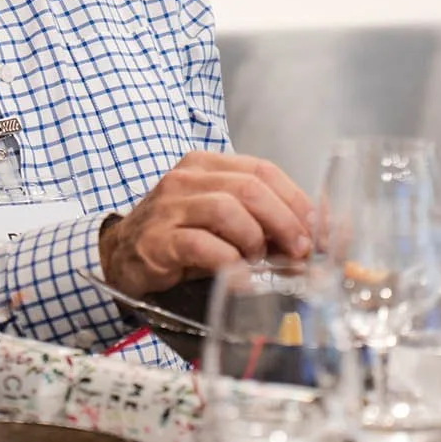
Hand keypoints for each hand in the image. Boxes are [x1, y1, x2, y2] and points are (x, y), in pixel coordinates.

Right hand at [98, 152, 312, 295]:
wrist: (119, 257)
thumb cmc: (179, 237)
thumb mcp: (223, 221)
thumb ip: (264, 220)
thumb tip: (321, 232)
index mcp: (207, 165)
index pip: (262, 170)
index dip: (296, 199)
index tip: (317, 229)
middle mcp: (187, 179)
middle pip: (249, 188)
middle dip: (284, 220)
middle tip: (299, 250)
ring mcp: (169, 208)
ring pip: (227, 210)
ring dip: (254, 239)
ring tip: (259, 260)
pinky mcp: (157, 240)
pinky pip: (200, 245)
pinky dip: (228, 261)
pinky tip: (239, 276)